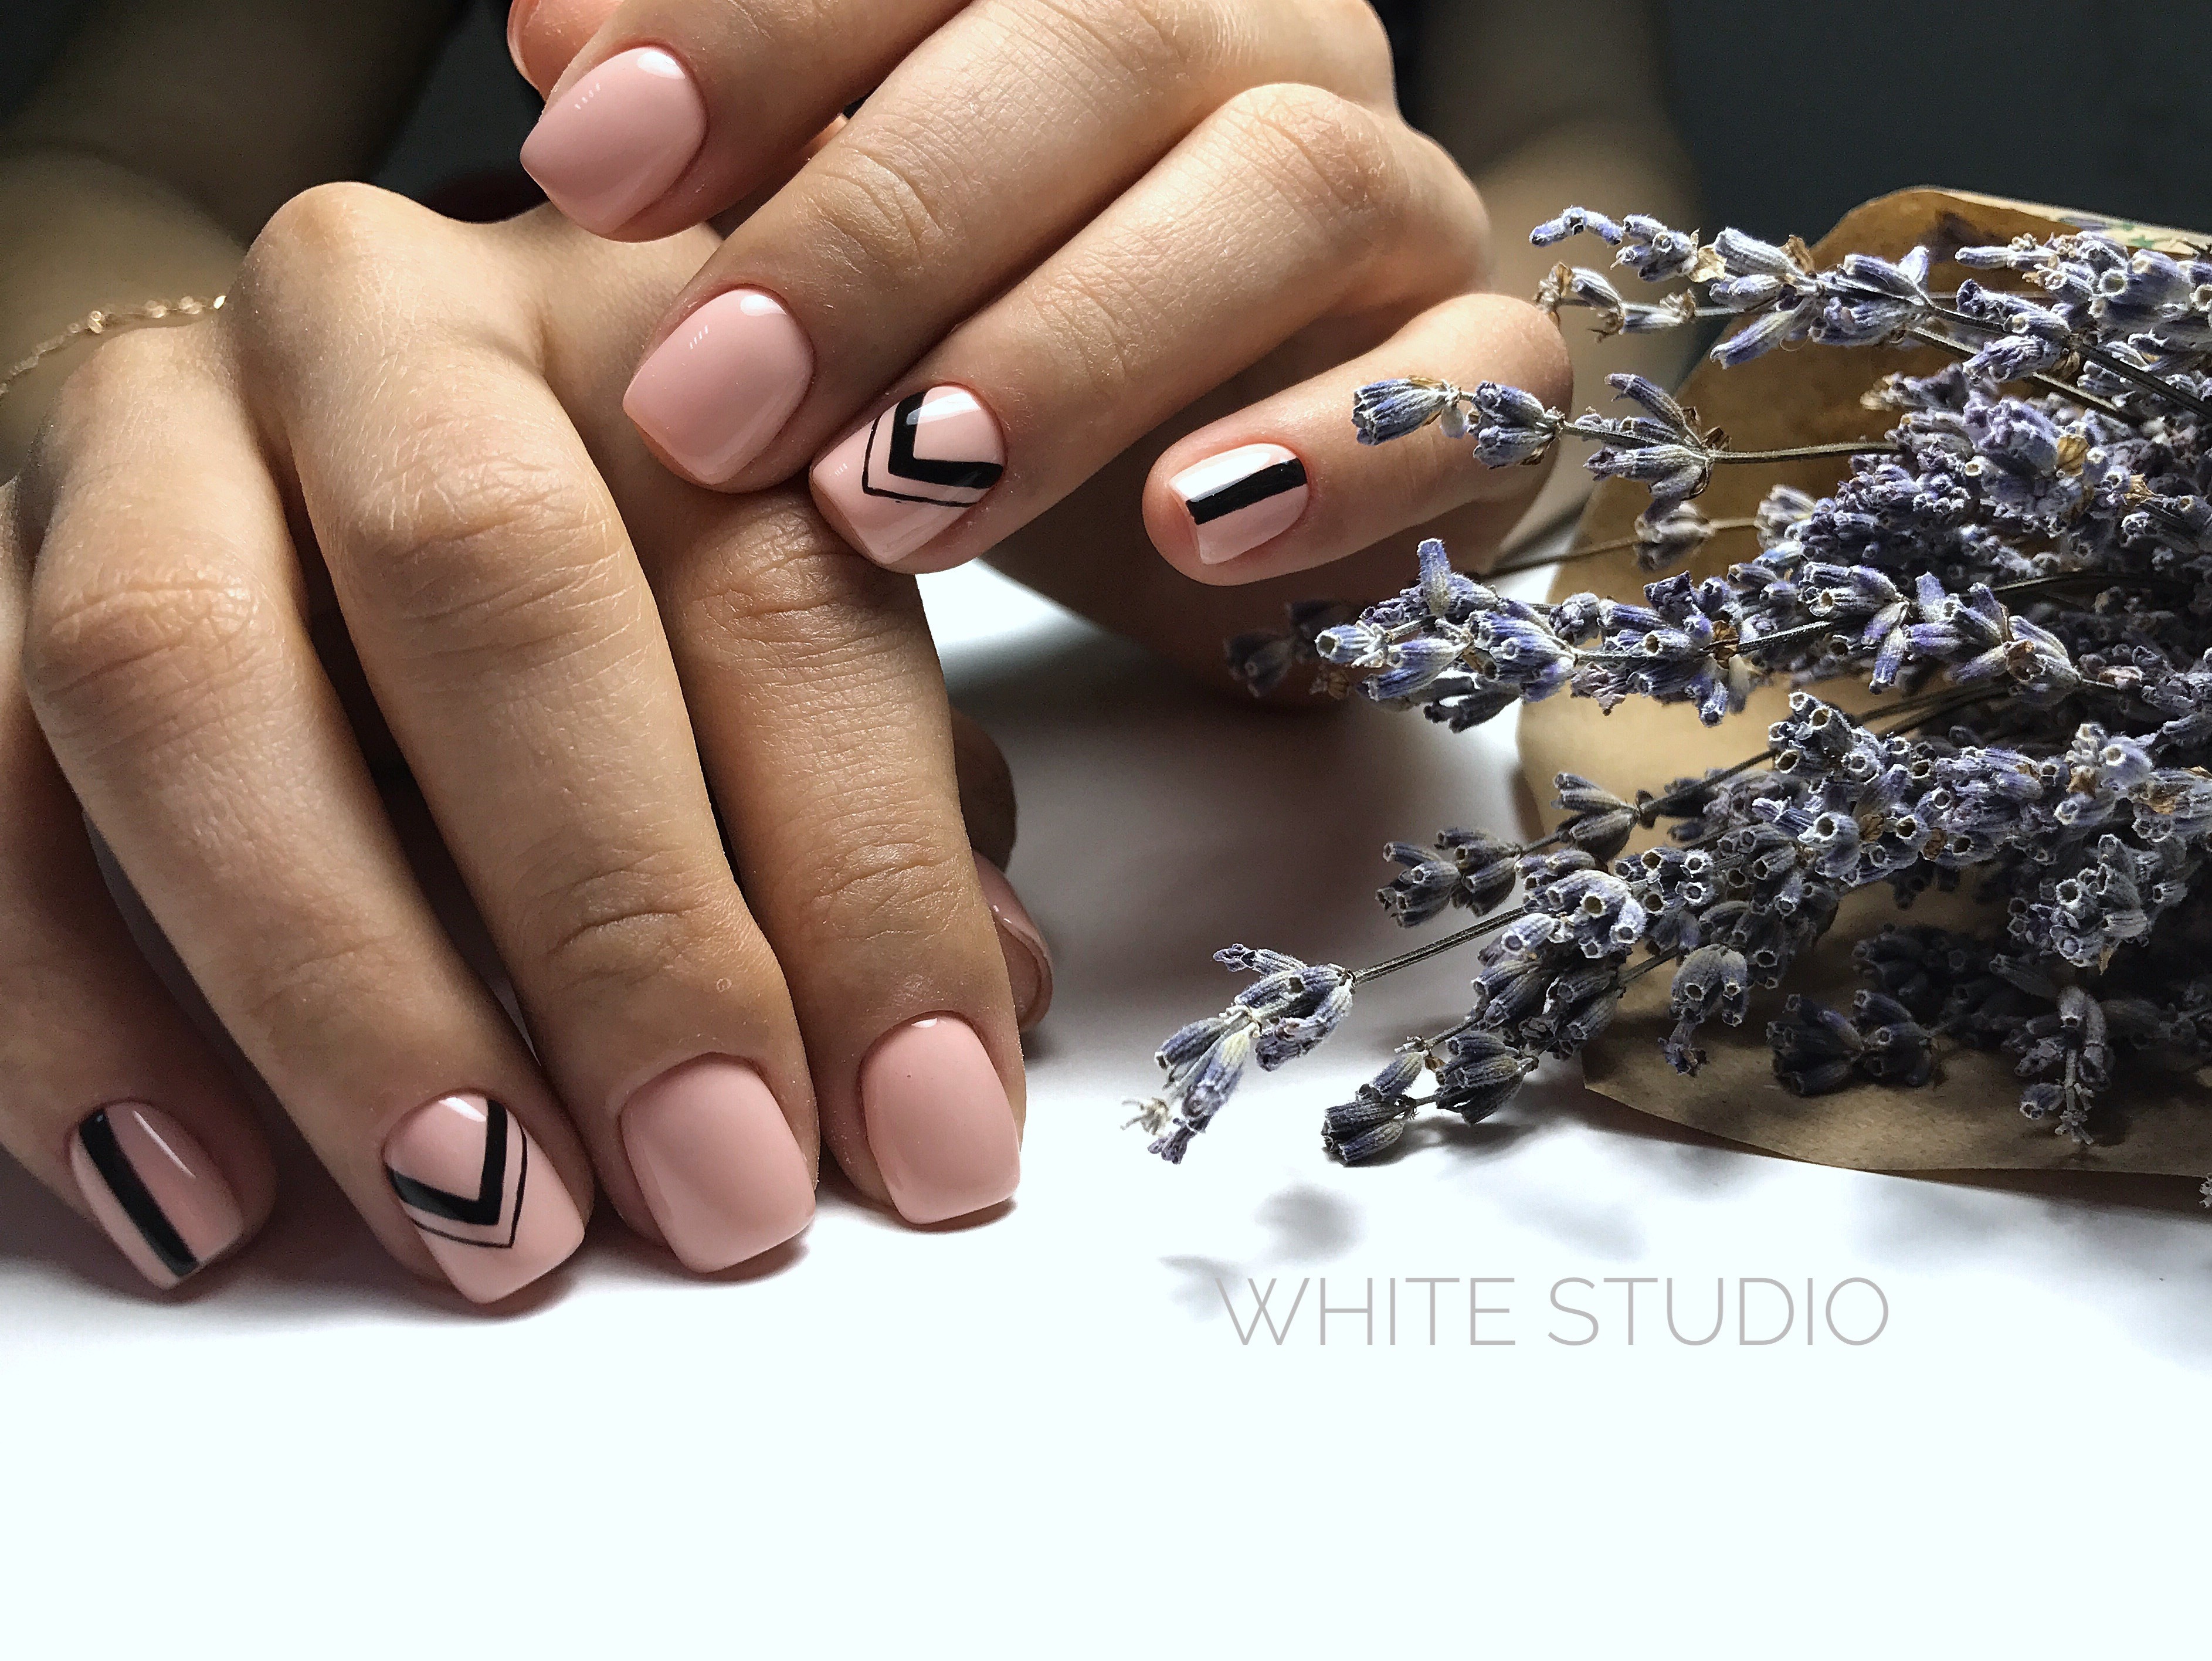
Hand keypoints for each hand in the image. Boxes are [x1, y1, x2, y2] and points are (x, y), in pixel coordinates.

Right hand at [0, 190, 1044, 1302]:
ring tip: (485, 1219)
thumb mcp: (791, 626)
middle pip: (483, 578)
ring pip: (179, 673)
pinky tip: (202, 1200)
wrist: (314, 413)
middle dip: (616, 919)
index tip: (932, 1141)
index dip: (869, 885)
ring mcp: (141, 427)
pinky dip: (62, 1009)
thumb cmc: (617, 553)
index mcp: (648, 324)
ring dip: (337, 986)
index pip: (776, 591)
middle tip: (719, 1193)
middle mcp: (382, 329)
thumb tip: (986, 1007)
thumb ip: (893, 793)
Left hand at [508, 0, 1569, 588]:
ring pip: (1289, 187)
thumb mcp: (836, 243)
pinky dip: (1336, 451)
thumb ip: (745, 132)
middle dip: (883, 226)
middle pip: (1106, 40)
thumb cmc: (985, 352)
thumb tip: (556, 39)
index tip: (582, 155)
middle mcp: (1260, 44)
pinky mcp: (1487, 373)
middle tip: (708, 400)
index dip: (756, 24)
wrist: (1204, 497)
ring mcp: (1396, 200)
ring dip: (1074, 345)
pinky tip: (1185, 526)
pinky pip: (1477, 374)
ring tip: (894, 499)